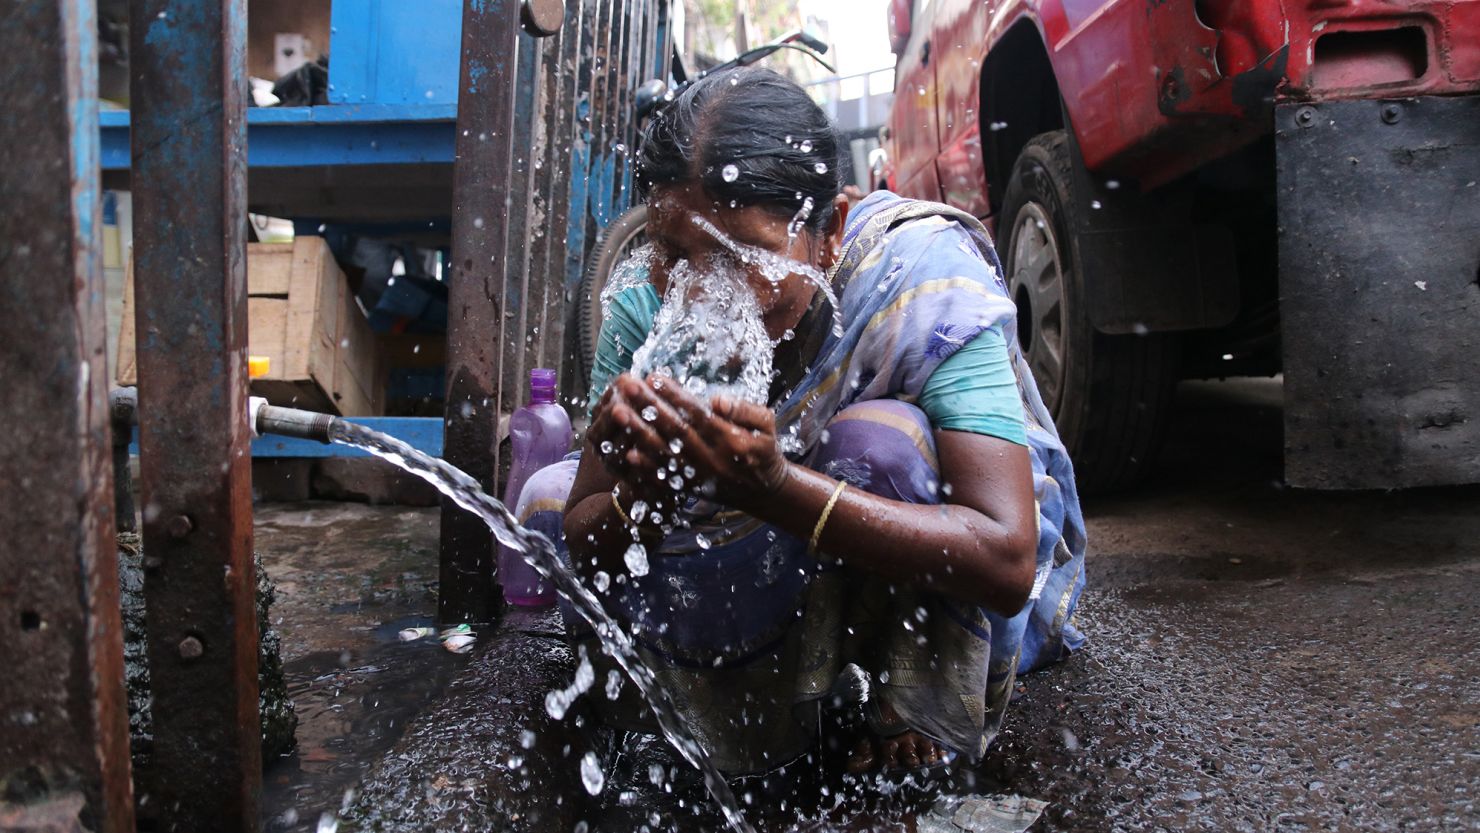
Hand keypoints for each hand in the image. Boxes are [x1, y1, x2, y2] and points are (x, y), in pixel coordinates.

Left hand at [593, 373, 789, 510]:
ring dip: (638, 433)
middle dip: (648, 406)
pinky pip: (664, 479)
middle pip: (674, 431)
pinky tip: (626, 452)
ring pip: (664, 454)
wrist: (763, 491)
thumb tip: (716, 401)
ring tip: (618, 412)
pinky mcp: (690, 489)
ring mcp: (699, 477)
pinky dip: (645, 467)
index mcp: (732, 440)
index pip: (697, 413)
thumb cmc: (763, 449)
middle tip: (627, 385)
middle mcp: (712, 460)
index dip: (674, 395)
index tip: (653, 376)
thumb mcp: (767, 425)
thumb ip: (745, 410)